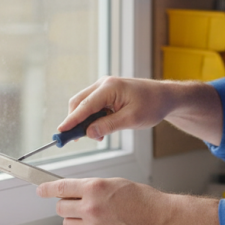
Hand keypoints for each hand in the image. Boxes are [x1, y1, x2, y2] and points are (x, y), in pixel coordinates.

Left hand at [37, 177, 172, 224]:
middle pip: (60, 207)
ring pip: (68, 223)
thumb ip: (93, 188)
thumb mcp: (115, 184)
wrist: (160, 220)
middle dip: (65, 204)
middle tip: (74, 202)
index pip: (60, 187)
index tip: (40, 190)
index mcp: (94, 188)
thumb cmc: (143, 200)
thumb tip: (76, 191)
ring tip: (90, 215)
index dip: (46, 189)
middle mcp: (90, 207)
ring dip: (74, 218)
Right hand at [57, 77, 222, 146]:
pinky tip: (100, 129)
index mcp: (109, 88)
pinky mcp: (107, 92)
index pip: (84, 106)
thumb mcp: (131, 120)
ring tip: (95, 136)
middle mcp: (103, 84)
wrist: (165, 96)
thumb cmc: (152, 105)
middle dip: (75, 121)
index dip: (71, 120)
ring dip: (85, 121)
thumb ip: (108, 126)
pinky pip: (92, 105)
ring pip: (84, 104)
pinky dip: (92, 117)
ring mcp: (104, 87)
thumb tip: (89, 133)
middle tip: (74, 139)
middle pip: (79, 103)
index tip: (60, 132)